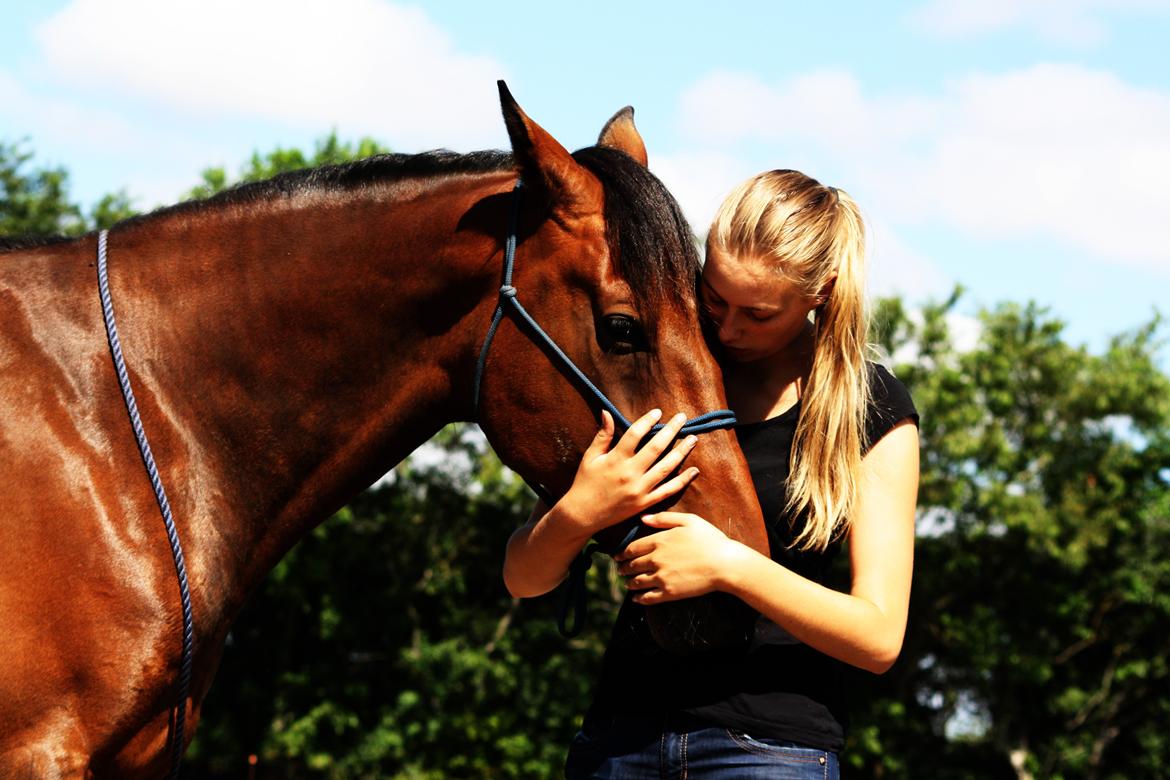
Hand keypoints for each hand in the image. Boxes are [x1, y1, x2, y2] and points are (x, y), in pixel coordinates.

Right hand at [556, 409, 699, 539]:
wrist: (583, 514)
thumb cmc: (585, 482)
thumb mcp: (590, 457)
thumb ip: (603, 435)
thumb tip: (607, 412)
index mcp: (616, 459)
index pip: (635, 434)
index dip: (647, 421)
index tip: (658, 412)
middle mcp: (630, 473)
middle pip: (656, 447)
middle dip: (671, 430)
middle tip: (682, 417)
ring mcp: (640, 489)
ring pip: (666, 467)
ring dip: (682, 451)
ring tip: (693, 439)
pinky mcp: (645, 503)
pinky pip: (668, 490)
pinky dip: (683, 480)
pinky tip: (694, 470)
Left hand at [613, 512, 747, 603]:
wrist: (724, 564)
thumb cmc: (710, 539)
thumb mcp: (688, 520)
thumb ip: (663, 518)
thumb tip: (642, 518)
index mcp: (659, 541)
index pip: (632, 548)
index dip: (622, 553)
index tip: (618, 556)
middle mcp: (656, 559)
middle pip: (632, 565)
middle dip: (623, 568)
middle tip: (620, 570)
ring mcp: (661, 577)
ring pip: (637, 582)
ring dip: (629, 583)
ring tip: (628, 583)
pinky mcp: (669, 592)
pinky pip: (648, 597)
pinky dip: (639, 598)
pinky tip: (636, 598)